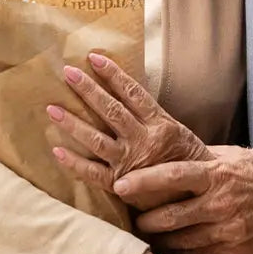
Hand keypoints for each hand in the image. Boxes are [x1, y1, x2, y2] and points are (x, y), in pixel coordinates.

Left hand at [50, 53, 211, 210]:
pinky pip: (93, 173)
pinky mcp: (120, 185)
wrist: (200, 196)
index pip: (133, 94)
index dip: (114, 75)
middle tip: (68, 73)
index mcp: (160, 124)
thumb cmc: (185, 160)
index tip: (94, 58)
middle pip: (112, 111)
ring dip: (73, 124)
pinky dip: (74, 163)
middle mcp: (144, 141)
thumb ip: (151, 117)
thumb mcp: (176, 133)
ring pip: (97, 139)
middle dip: (89, 91)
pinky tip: (57, 151)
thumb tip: (122, 94)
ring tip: (53, 109)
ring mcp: (130, 163)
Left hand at [122, 146, 252, 253]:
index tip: (120, 186)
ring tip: (147, 236)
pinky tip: (171, 247)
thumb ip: (200, 158)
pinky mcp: (234, 247)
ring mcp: (227, 229)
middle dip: (145, 220)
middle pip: (170, 216)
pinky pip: (199, 253)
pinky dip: (182, 251)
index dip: (143, 182)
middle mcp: (218, 203)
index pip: (172, 177)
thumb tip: (169, 153)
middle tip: (131, 219)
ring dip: (161, 239)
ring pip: (181, 239)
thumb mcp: (231, 155)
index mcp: (215, 174)